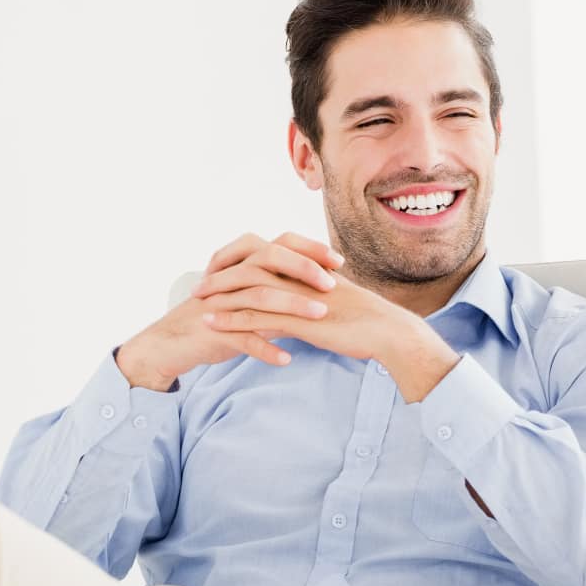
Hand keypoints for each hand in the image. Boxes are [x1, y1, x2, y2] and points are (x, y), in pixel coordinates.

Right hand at [114, 233, 345, 389]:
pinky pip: (241, 337)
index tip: (338, 262)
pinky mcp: (212, 330)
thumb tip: (319, 295)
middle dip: (303, 269)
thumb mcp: (247, 301)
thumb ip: (278, 293)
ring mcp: (220, 302)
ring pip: (258, 296)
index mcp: (241, 266)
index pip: (279, 243)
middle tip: (332, 286)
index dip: (309, 249)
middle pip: (269, 259)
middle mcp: (230, 277)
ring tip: (320, 318)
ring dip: (292, 306)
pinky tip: (285, 359)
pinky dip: (265, 348)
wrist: (171, 342)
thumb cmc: (216, 320)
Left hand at [193, 259, 459, 401]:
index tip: (216, 270)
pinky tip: (213, 325)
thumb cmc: (365, 319)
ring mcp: (299, 297)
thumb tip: (298, 296)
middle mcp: (300, 276)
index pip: (263, 254)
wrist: (389, 331)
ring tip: (196, 304)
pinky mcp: (301, 320)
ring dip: (220, 297)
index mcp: (306, 267)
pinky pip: (259, 318)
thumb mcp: (333, 298)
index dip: (237, 260)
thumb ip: (312, 292)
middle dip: (220, 276)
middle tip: (197, 285)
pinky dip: (232, 320)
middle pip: (250, 267)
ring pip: (249, 291)